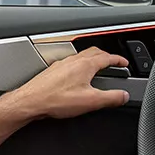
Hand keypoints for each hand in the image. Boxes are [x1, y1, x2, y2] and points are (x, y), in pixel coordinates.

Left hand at [13, 47, 130, 119]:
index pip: (107, 57)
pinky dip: (79, 66)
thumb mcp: (91, 101)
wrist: (30, 102)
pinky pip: (70, 64)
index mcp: (85, 65)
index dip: (118, 60)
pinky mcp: (52, 71)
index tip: (124, 63)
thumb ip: (111, 98)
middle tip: (112, 62)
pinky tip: (76, 77)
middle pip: (94, 52)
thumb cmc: (55, 100)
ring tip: (97, 68)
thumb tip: (124, 95)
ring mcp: (61, 65)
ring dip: (92, 60)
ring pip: (81, 57)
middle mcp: (73, 61)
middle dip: (105, 56)